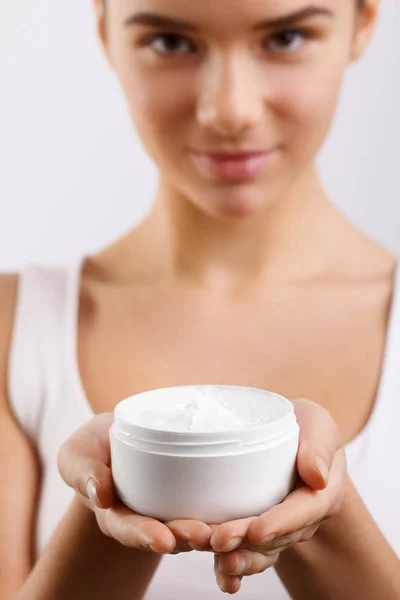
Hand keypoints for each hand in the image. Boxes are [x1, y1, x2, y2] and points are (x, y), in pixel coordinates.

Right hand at [57, 413, 213, 554]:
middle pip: (167, 534)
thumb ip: (82, 471)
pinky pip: (206, 507)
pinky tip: (241, 514)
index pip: (130, 530)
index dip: (145, 537)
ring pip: (191, 527)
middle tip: (204, 535)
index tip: (163, 540)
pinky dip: (222, 513)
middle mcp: (145, 520)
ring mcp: (168, 510)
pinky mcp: (188, 496)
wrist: (113, 441)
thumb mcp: (77, 456)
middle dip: (185, 537)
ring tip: (226, 531)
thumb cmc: (92, 449)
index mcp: (116, 515)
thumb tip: (99, 494)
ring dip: (209, 532)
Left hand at [209, 398, 346, 593]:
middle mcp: (301, 520)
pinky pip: (245, 554)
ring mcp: (278, 529)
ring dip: (233, 556)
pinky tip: (219, 576)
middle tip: (217, 539)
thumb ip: (319, 445)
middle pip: (275, 537)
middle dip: (245, 542)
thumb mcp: (318, 424)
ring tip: (208, 552)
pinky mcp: (256, 532)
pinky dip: (229, 567)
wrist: (291, 437)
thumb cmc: (304, 426)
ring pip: (258, 552)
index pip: (302, 512)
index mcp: (320, 494)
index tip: (256, 531)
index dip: (280, 524)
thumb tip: (317, 476)